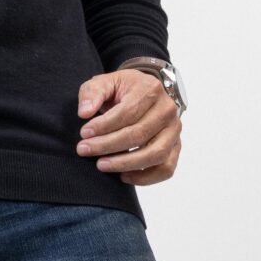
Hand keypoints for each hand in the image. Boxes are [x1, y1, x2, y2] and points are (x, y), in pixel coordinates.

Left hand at [76, 69, 182, 184]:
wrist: (143, 92)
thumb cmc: (122, 89)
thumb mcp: (104, 82)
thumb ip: (92, 93)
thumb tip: (84, 112)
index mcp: (150, 89)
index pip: (127, 112)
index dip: (104, 125)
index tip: (84, 133)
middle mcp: (167, 110)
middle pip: (139, 134)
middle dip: (108, 145)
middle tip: (84, 150)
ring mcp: (174, 130)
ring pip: (155, 154)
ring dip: (125, 164)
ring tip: (101, 165)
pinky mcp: (176, 146)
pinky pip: (166, 168)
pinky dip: (146, 177)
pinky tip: (123, 176)